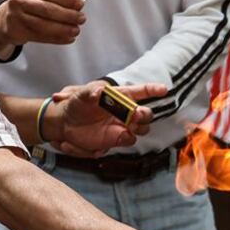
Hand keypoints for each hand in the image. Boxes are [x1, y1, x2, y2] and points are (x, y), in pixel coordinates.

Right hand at [0, 0, 86, 47]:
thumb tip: (78, 6)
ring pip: (44, 25)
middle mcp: (19, 1)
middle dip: (68, 15)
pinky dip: (57, 39)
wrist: (6, 19)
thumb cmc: (28, 6)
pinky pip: (41, 37)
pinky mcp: (18, 32)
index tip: (81, 4)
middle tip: (81, 19)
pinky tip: (69, 38)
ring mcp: (17, 17)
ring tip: (76, 30)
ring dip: (64, 29)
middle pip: (48, 9)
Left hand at [44, 81, 166, 156]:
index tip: (163, 90)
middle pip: (146, 113)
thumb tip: (98, 92)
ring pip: (143, 128)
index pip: (140, 91)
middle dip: (144, 114)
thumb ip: (90, 91)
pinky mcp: (117, 139)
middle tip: (136, 115)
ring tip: (130, 126)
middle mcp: (125, 111)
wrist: (65, 124)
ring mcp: (123, 126)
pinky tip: (120, 134)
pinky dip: (126, 138)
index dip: (153, 90)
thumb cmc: (76, 104)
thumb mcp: (80, 94)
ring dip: (140, 127)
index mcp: (120, 96)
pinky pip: (130, 140)